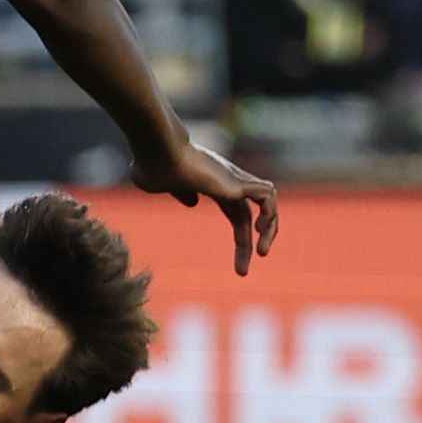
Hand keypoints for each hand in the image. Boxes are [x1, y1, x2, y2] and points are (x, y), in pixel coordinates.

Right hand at [133, 137, 279, 275]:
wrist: (157, 151)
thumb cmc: (152, 165)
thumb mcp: (159, 185)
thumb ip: (178, 193)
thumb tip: (192, 203)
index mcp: (212, 186)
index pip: (236, 214)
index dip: (241, 239)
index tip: (238, 268)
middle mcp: (227, 183)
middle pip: (248, 215)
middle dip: (254, 242)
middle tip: (243, 271)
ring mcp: (234, 180)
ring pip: (267, 204)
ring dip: (269, 229)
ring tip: (261, 252)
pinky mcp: (237, 181)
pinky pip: (267, 196)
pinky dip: (270, 214)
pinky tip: (258, 230)